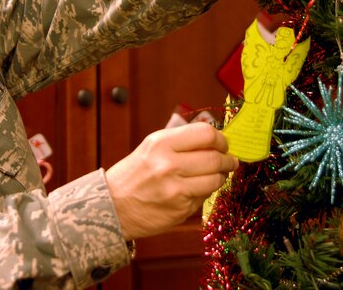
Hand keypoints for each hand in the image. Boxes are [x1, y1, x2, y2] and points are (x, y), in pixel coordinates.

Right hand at [105, 122, 237, 239]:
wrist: (113, 205)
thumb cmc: (134, 174)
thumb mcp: (152, 146)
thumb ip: (181, 139)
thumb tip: (213, 135)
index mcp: (161, 143)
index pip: (206, 134)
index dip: (220, 139)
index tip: (222, 144)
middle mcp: (169, 165)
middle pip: (215, 158)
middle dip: (228, 159)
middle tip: (229, 161)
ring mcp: (176, 189)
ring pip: (216, 179)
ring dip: (221, 177)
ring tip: (217, 175)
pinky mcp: (181, 209)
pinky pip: (205, 197)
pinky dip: (206, 192)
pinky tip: (197, 188)